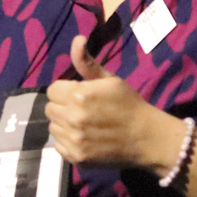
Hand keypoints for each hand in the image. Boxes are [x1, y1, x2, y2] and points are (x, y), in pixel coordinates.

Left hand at [44, 35, 176, 167]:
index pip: (52, 90)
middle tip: (82, 110)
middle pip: (50, 109)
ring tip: (84, 125)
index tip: (79, 95)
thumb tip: (76, 39)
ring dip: (64, 125)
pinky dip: (68, 142)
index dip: (65, 91)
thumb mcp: (110, 79)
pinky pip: (59, 146)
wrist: (146, 137)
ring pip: (53, 127)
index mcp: (79, 94)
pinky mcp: (76, 157)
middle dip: (63, 107)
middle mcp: (73, 117)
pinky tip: (84, 139)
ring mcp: (74, 139)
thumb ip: (87, 62)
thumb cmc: (128, 104)